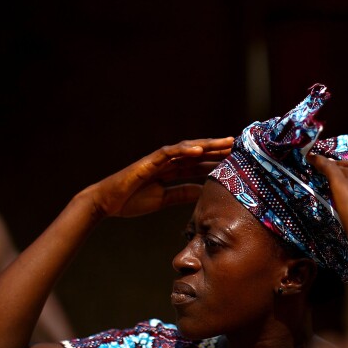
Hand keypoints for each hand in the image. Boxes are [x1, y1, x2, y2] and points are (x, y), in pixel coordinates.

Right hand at [87, 138, 233, 217]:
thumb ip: (182, 193)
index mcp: (171, 171)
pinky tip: (200, 150)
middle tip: (240, 146)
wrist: (107, 203)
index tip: (236, 161)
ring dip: (207, 145)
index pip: (198, 164)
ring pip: (188, 148)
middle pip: (197, 153)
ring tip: (226, 143)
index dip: (216, 161)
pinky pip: (170, 154)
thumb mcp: (163, 199)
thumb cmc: (131, 200)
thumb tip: (202, 192)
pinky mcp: (149, 161)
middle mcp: (167, 162)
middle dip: (218, 149)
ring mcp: (159, 160)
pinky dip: (185, 150)